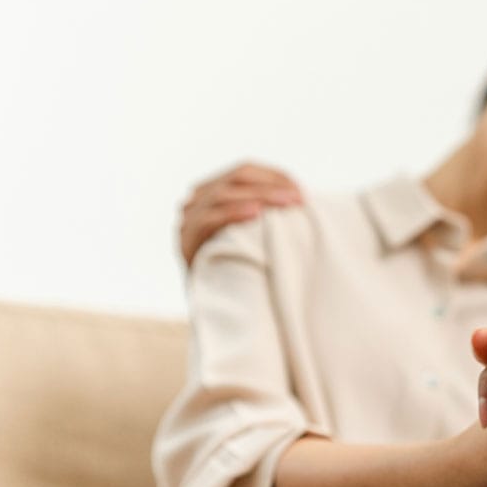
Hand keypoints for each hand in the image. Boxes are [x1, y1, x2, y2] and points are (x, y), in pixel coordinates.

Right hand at [179, 162, 301, 264]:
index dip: (273, 176)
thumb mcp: (253, 235)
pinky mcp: (185, 243)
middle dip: (271, 186)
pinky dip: (233, 213)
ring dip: (259, 196)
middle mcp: (195, 203)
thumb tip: (301, 195)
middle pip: (235, 179)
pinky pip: (209, 220)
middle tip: (299, 199)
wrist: (220, 315)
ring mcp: (187, 222)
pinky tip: (256, 213)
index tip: (301, 191)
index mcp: (212, 193)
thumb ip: (263, 211)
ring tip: (286, 203)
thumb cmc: (245, 271)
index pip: (243, 172)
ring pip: (223, 195)